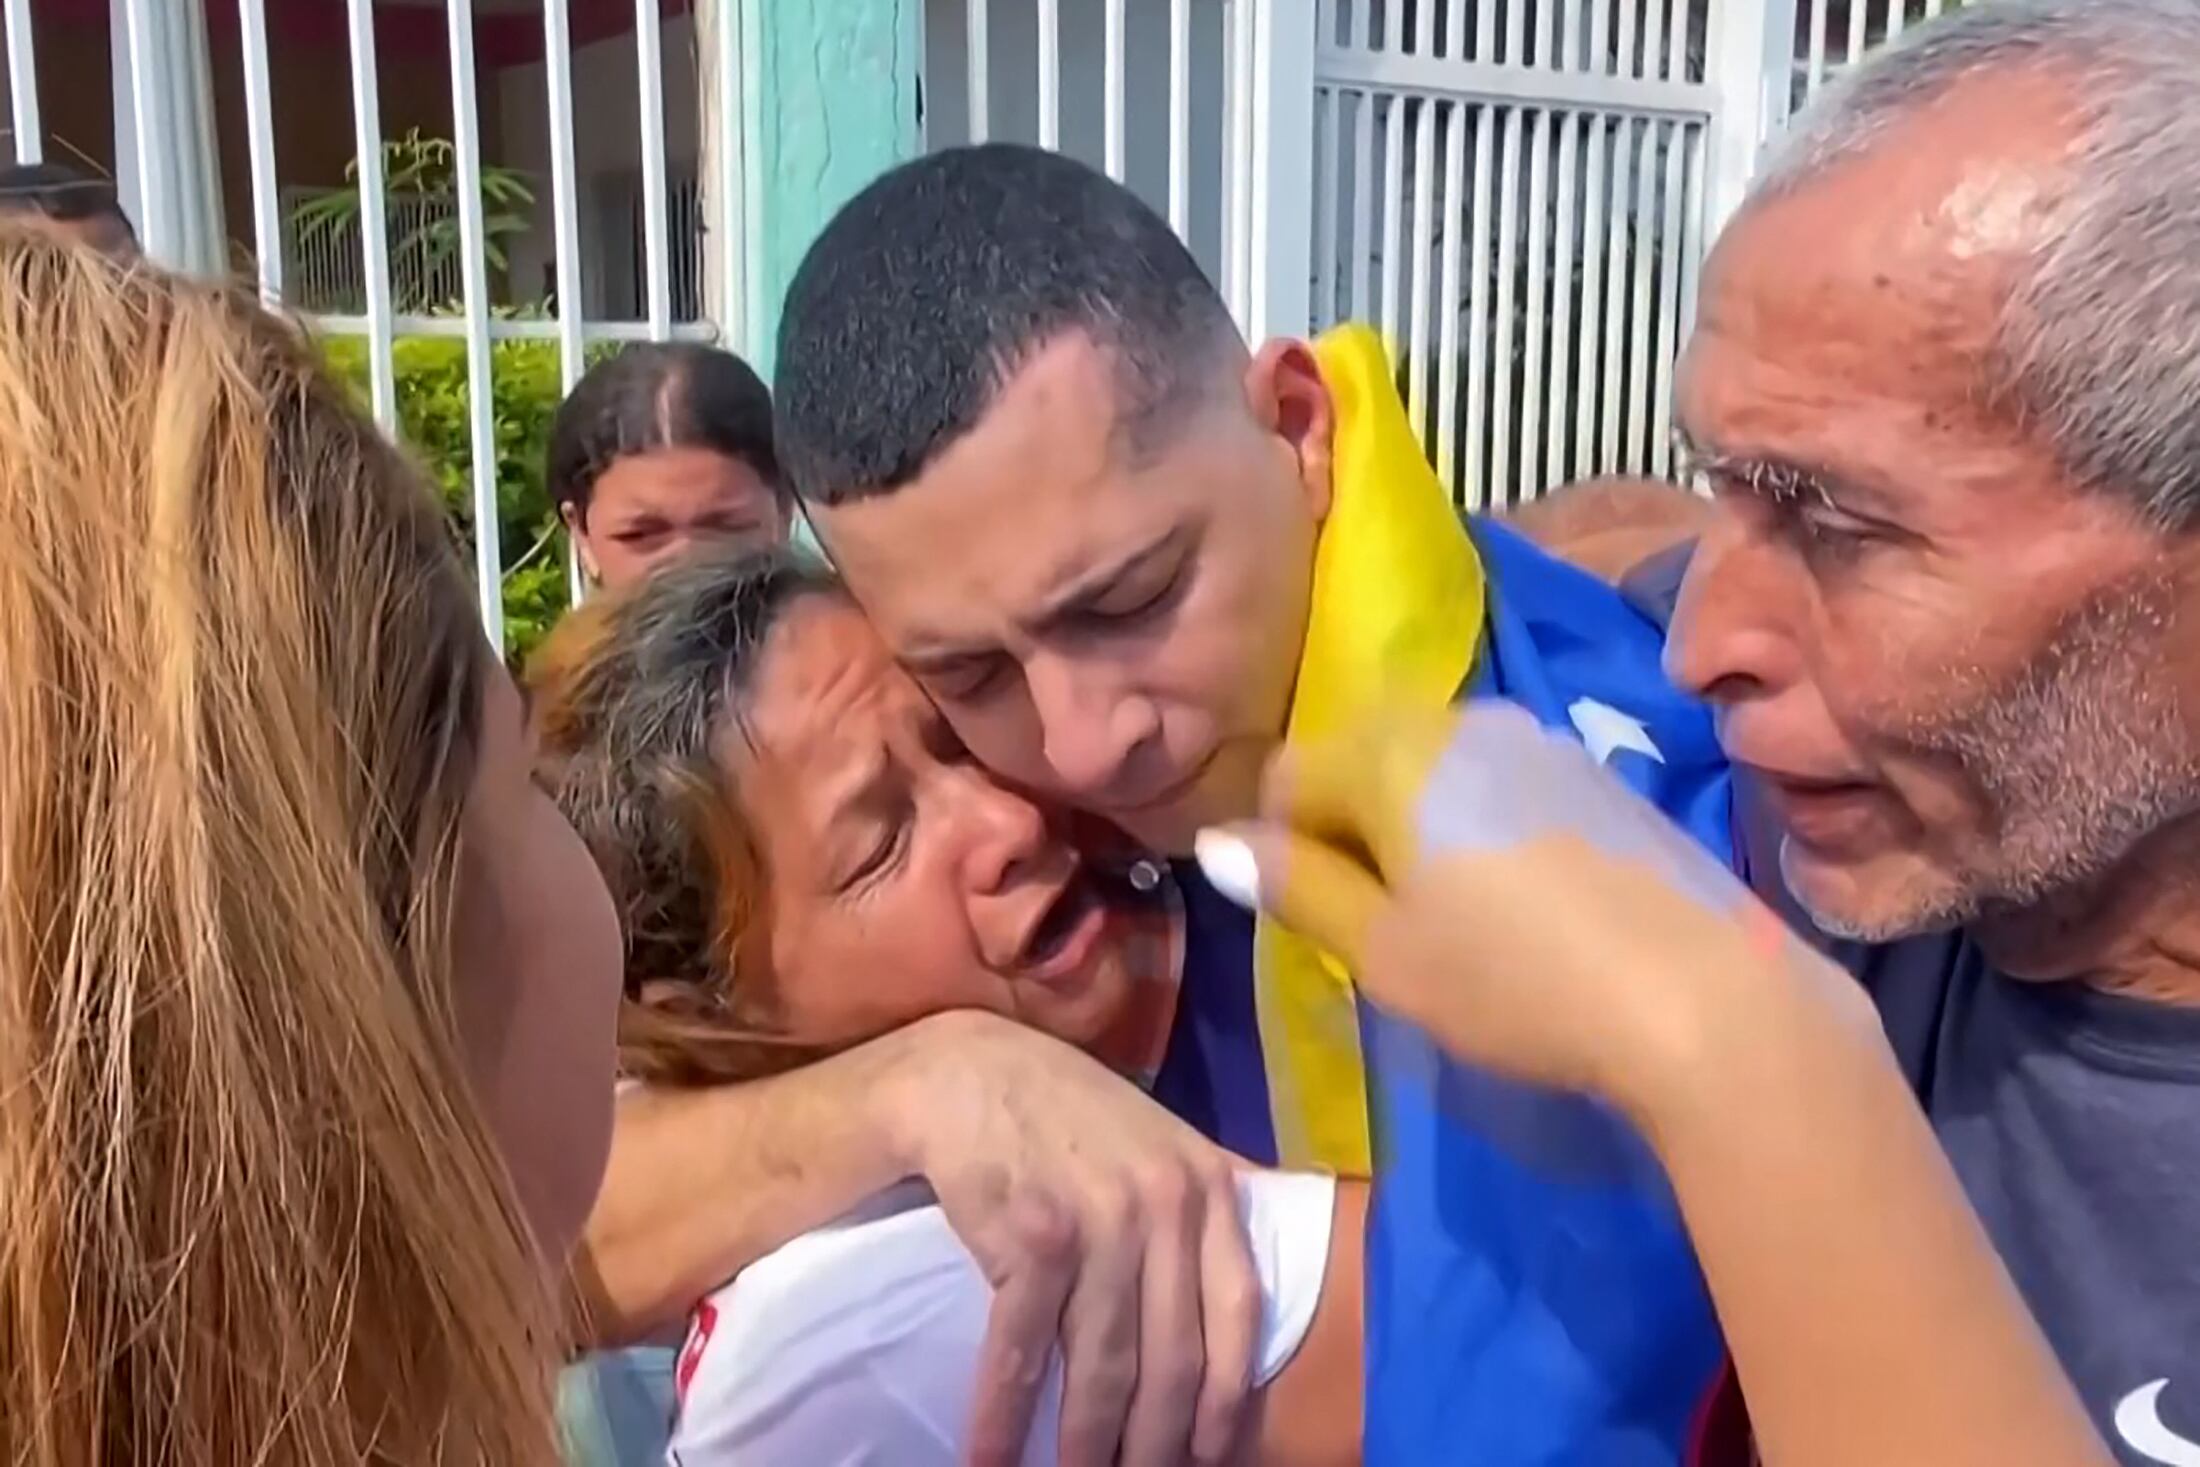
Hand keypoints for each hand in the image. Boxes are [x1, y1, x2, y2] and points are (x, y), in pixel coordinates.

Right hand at [875, 1010, 1258, 1466]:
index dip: (1227, 1400)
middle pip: (1173, 1359)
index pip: (1240, 1314)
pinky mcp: (1033, 1234)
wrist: (965, 1071)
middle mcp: (1166, 1203)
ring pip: (1105, 1366)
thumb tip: (1231, 1313)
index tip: (1210, 1458)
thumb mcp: (1155, 1147)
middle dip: (1156, 1444)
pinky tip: (992, 1458)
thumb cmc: (1064, 1118)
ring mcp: (1101, 1219)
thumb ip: (1197, 1214)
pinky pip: (1022, 1350)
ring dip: (1087, 1445)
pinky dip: (1005, 1415)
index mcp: (1207, 1187)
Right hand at [1201, 702, 1863, 1116]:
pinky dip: (1480, 834)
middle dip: (1349, 830)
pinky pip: (1500, 788)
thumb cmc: (1517, 982)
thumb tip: (1218, 842)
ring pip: (1435, 774)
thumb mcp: (1386, 954)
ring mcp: (1541, 742)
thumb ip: (1297, 888)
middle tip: (1377, 927)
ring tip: (1449, 924)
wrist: (1705, 999)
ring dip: (1416, 833)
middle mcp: (1463, 720)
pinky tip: (1519, 912)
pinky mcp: (1600, 778)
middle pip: (1363, 760)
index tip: (1316, 920)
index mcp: (1392, 752)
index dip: (1279, 848)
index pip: (1287, 775)